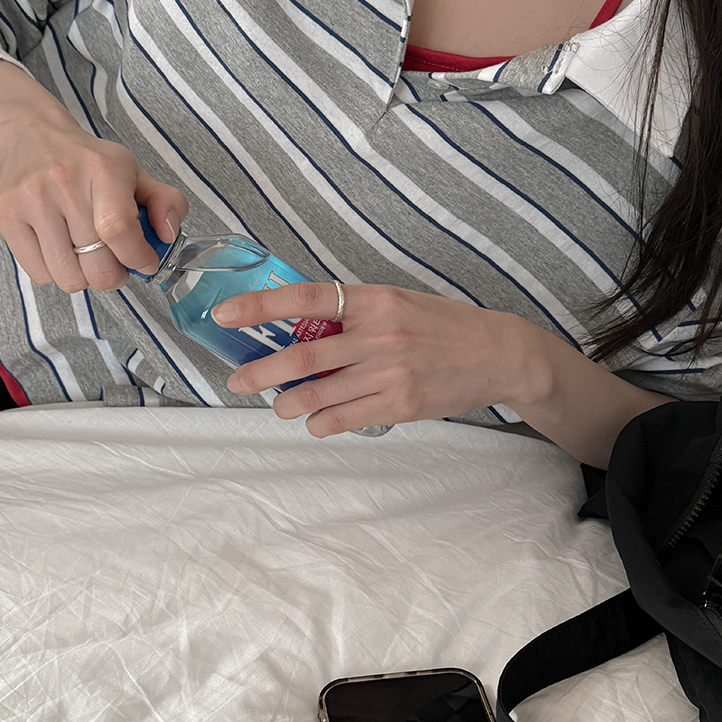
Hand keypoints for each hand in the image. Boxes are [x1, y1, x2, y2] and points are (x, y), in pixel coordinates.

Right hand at [0, 63, 186, 292]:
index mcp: (103, 167)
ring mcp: (31, 199)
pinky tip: (57, 248)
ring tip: (82, 252)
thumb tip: (168, 235)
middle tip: (110, 260)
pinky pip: (39, 275)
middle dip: (111, 274)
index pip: (120, 230)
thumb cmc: (87, 164)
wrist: (31, 134)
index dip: (136, 258)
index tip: (142, 262)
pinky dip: (53, 272)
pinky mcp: (7, 216)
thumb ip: (165, 202)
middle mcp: (64, 180)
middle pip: (96, 266)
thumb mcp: (132, 173)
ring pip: (67, 278)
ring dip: (81, 275)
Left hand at [209, 276, 540, 433]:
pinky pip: (344, 419)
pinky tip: (315, 422)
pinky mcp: (400, 405)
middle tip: (237, 381)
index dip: (260, 306)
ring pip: (319, 393)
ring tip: (279, 405)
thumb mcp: (397, 303)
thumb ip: (353, 314)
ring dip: (290, 403)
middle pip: (303, 354)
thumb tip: (302, 328)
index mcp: (373, 299)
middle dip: (262, 371)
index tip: (225, 314)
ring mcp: (389, 372)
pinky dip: (321, 423)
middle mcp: (378, 334)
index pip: (305, 298)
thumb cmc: (442, 326)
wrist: (495, 353)